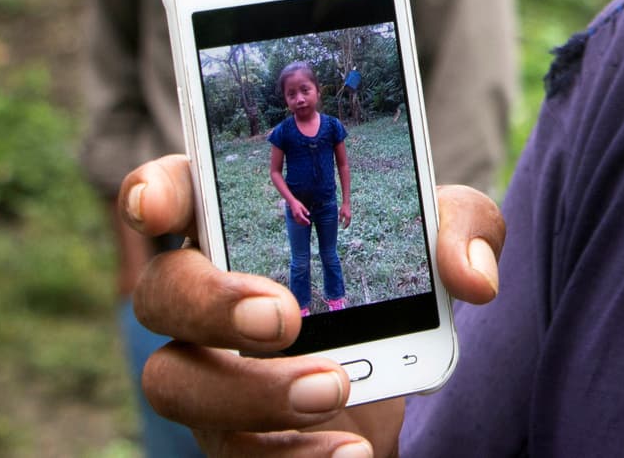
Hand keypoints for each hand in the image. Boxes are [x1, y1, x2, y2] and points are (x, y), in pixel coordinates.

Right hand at [118, 155, 504, 456]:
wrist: (407, 375)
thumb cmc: (399, 280)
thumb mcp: (444, 238)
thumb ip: (461, 229)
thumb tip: (472, 276)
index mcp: (233, 228)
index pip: (169, 195)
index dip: (152, 193)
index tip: (158, 207)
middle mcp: (203, 300)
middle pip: (159, 293)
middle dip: (212, 304)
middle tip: (284, 318)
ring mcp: (210, 373)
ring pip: (175, 382)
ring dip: (252, 391)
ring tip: (335, 389)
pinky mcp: (237, 437)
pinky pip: (234, 454)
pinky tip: (349, 453)